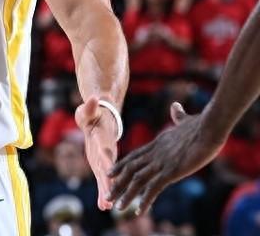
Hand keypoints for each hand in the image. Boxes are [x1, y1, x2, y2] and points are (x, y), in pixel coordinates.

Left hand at [75, 96, 118, 209]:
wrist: (101, 121)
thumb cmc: (93, 113)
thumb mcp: (88, 110)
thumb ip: (89, 107)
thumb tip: (93, 98)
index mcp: (104, 139)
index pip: (106, 148)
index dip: (106, 156)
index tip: (108, 165)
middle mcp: (107, 152)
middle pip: (109, 168)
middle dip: (109, 182)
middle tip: (110, 195)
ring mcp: (105, 161)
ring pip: (107, 179)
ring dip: (106, 192)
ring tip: (107, 207)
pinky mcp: (101, 166)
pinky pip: (102, 181)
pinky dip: (103, 192)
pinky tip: (103, 206)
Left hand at [108, 102, 223, 213]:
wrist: (209, 127)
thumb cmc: (202, 124)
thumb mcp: (185, 120)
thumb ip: (178, 116)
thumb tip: (175, 107)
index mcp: (157, 143)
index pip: (134, 156)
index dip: (121, 165)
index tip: (111, 173)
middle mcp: (155, 153)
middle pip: (131, 169)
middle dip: (118, 183)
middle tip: (108, 195)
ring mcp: (161, 162)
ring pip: (137, 180)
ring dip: (127, 195)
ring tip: (117, 207)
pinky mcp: (171, 171)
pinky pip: (154, 187)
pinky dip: (145, 199)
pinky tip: (139, 210)